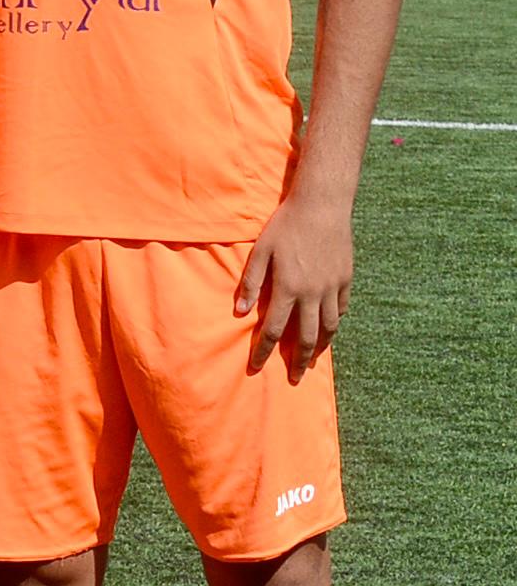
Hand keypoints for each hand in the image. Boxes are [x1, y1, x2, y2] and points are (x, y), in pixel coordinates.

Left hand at [236, 185, 355, 379]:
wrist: (322, 206)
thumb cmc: (285, 226)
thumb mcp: (260, 251)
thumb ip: (251, 282)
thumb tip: (240, 312)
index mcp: (288, 288)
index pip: (272, 330)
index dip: (263, 351)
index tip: (255, 368)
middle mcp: (313, 293)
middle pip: (306, 337)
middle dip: (298, 361)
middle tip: (294, 379)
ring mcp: (333, 287)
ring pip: (329, 327)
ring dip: (320, 348)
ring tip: (313, 361)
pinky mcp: (346, 279)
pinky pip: (342, 309)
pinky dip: (335, 323)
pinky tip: (328, 331)